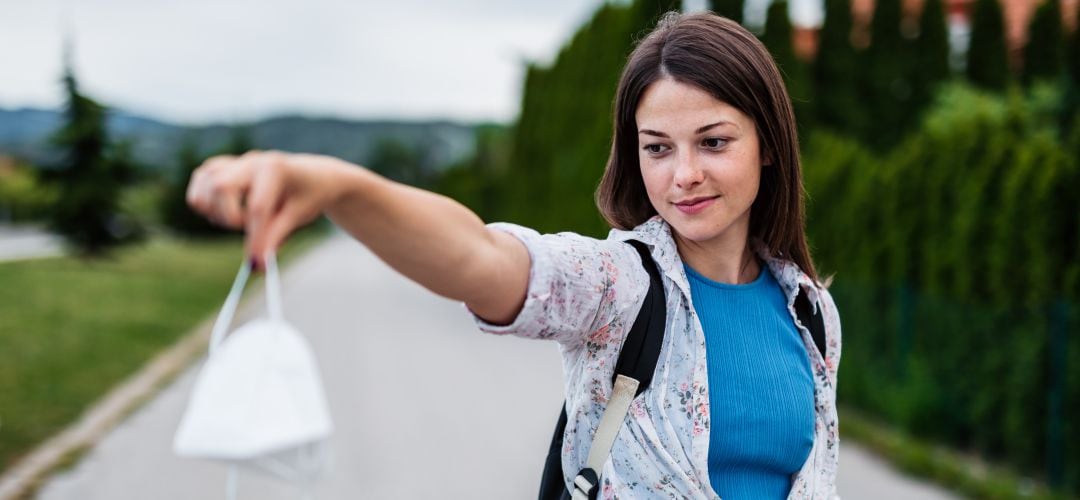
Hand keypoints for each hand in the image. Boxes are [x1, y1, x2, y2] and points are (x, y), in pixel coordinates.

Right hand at [186, 150, 342, 268]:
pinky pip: (200, 180)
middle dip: (229, 216)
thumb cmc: (307, 196)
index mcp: (276, 169)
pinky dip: (205, 200)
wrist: (312, 177)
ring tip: (240, 218)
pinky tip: (226, 209)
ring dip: (216, 210)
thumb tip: (256, 265)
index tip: (258, 261)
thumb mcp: (298, 217)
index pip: (257, 206)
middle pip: (221, 187)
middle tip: (247, 228)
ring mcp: (235, 161)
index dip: (255, 237)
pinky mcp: (221, 165)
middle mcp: (252, 160)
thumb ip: (275, 238)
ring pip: (206, 184)